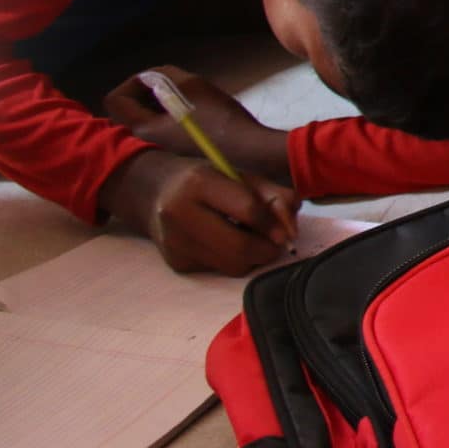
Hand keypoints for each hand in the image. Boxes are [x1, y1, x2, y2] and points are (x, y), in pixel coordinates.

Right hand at [101, 149, 298, 274]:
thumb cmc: (209, 182)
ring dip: (252, 258)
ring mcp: (174, 242)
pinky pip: (219, 270)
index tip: (288, 231)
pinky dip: (233, 261)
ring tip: (252, 239)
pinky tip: (227, 244)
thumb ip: (275, 196)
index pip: (247, 209)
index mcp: (198, 183)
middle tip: (278, 244)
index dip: (274, 224)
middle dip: (267, 250)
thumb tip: (292, 230)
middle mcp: (179, 213)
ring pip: (231, 266)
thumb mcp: (242, 177)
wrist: (156, 194)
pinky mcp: (176, 263)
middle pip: (239, 247)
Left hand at [106, 67, 292, 184]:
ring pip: (149, 119)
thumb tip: (151, 78)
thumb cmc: (218, 117)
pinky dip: (172, 116)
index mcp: (141, 129)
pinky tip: (197, 112)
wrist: (248, 151)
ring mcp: (162, 150)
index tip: (158, 78)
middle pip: (130, 110)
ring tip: (188, 96)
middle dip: (147, 92)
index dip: (132, 82)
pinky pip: (163, 129)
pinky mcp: (178, 153)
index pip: (115, 100)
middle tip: (174, 84)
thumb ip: (163, 75)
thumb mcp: (191, 84)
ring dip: (161, 103)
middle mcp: (145, 143)